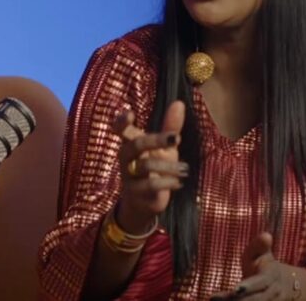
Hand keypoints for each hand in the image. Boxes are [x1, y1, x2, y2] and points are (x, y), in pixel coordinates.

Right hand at [112, 100, 186, 233]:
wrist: (145, 202)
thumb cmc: (155, 168)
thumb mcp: (165, 148)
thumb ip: (170, 127)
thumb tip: (179, 103)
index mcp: (131, 143)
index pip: (120, 129)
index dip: (121, 121)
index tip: (130, 114)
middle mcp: (126, 158)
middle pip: (135, 145)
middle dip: (155, 140)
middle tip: (176, 139)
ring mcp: (129, 175)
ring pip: (146, 166)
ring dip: (169, 166)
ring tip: (185, 169)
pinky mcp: (136, 193)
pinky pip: (151, 185)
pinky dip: (168, 182)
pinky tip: (179, 183)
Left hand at [211, 232, 297, 300]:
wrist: (285, 284)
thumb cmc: (265, 265)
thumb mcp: (262, 253)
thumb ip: (260, 245)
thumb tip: (266, 235)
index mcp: (271, 276)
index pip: (262, 282)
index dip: (249, 286)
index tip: (235, 290)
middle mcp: (273, 292)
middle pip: (255, 299)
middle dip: (235, 300)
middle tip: (214, 298)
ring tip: (213, 300)